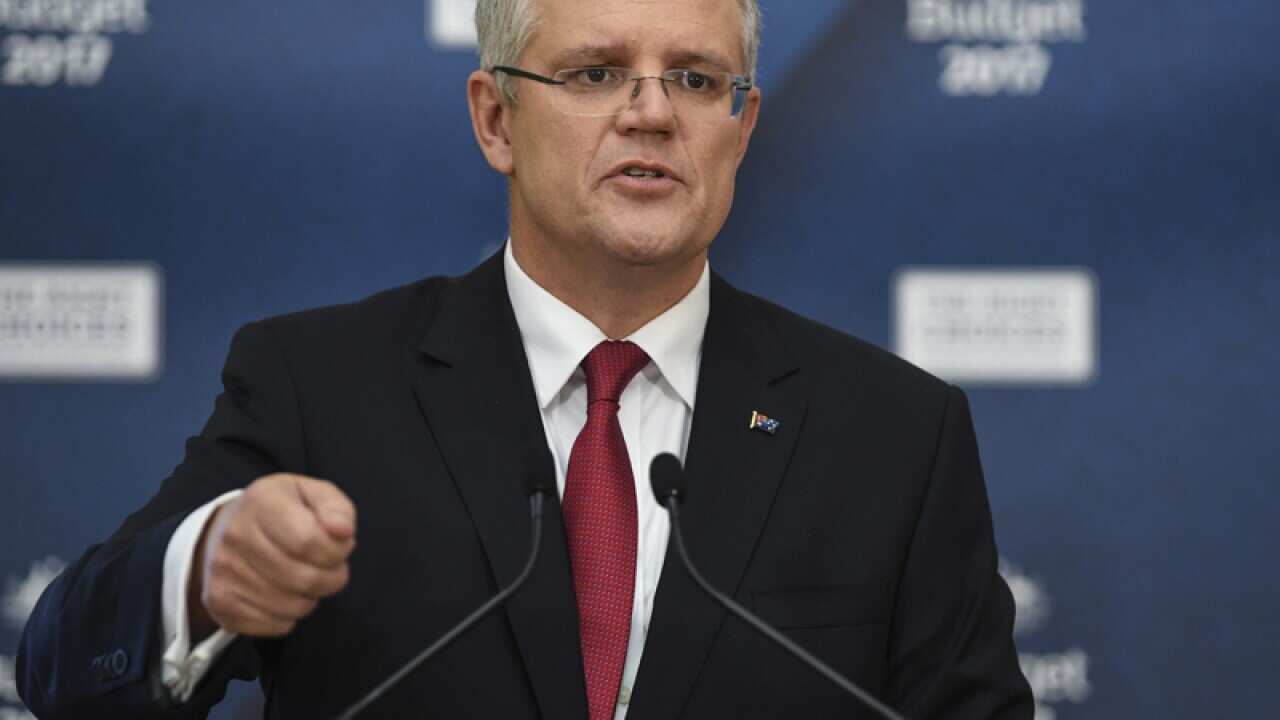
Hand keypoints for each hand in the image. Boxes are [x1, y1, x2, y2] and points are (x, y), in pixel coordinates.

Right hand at [188, 474, 355, 640]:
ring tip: (307, 579)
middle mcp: (236, 535)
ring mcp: (223, 571)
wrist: (228, 527)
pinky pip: (272, 625)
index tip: (340, 549)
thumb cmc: (282, 510)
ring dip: (311, 598)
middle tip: (332, 570)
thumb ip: (335, 508)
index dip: (336, 552)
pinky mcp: (219, 602)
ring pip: (291, 607)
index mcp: (262, 502)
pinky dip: (289, 616)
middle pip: (303, 578)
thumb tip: (343, 530)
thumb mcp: (313, 494)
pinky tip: (285, 594)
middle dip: (331, 579)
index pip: (309, 541)